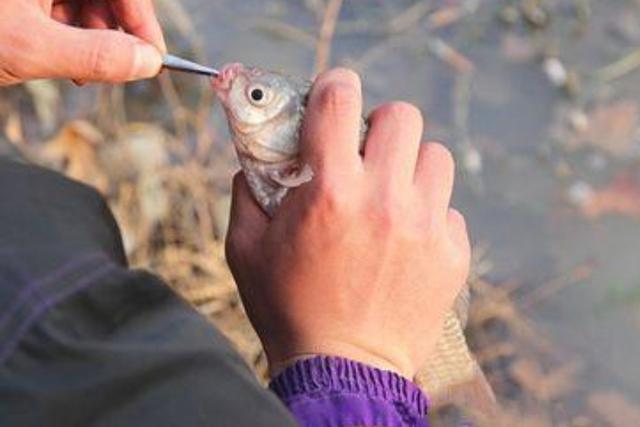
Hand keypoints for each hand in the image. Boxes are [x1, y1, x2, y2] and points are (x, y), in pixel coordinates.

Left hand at [0, 0, 165, 85]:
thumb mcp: (32, 49)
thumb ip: (95, 56)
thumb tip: (148, 62)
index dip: (143, 21)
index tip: (153, 58)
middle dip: (113, 33)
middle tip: (110, 69)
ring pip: (85, 4)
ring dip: (89, 39)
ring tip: (74, 68)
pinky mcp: (24, 2)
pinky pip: (59, 8)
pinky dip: (65, 36)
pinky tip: (53, 56)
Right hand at [225, 68, 470, 378]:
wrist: (342, 371)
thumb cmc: (289, 310)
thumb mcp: (247, 249)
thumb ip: (247, 193)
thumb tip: (256, 160)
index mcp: (329, 191)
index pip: (340, 98)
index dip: (336, 86)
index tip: (333, 95)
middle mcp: (383, 200)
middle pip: (402, 115)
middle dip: (380, 127)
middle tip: (365, 154)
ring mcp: (424, 226)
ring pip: (435, 156)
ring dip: (410, 166)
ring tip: (391, 195)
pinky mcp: (451, 253)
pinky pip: (448, 207)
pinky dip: (428, 213)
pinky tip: (406, 239)